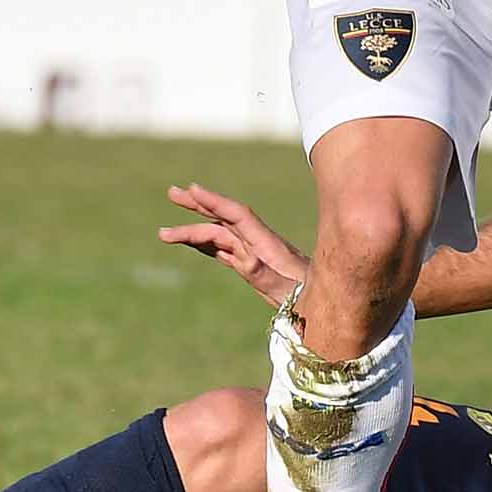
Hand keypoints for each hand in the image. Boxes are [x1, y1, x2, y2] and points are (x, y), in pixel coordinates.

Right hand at [160, 182, 306, 306]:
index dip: (214, 201)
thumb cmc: (307, 298)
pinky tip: (193, 243)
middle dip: (197, 206)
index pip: (236, 215)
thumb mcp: (285, 289)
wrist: (326, 303)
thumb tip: (243, 258)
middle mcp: (258, 243)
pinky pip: (224, 251)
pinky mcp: (254, 264)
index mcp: (265, 244)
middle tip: (171, 192)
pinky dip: (206, 244)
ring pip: (219, 236)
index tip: (192, 188)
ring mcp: (255, 252)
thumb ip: (263, 273)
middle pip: (223, 219)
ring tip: (165, 233)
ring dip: (194, 230)